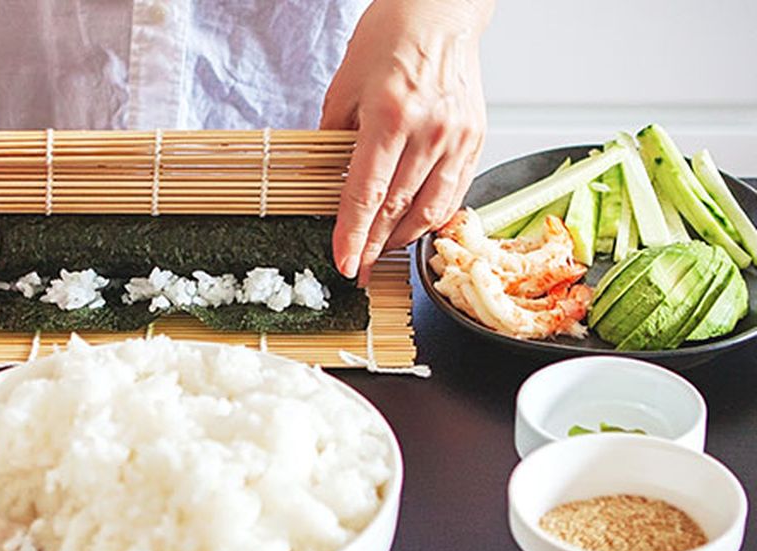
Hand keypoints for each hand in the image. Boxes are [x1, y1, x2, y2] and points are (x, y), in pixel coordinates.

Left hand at [321, 0, 491, 286]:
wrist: (439, 12)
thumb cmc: (389, 39)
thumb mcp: (344, 87)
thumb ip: (334, 139)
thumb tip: (328, 182)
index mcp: (390, 117)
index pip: (367, 193)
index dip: (353, 235)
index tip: (344, 262)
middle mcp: (429, 131)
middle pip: (397, 208)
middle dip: (374, 246)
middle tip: (359, 271)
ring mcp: (457, 137)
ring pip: (430, 207)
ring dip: (404, 238)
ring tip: (384, 252)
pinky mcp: (475, 138)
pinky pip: (455, 192)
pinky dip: (433, 216)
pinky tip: (415, 227)